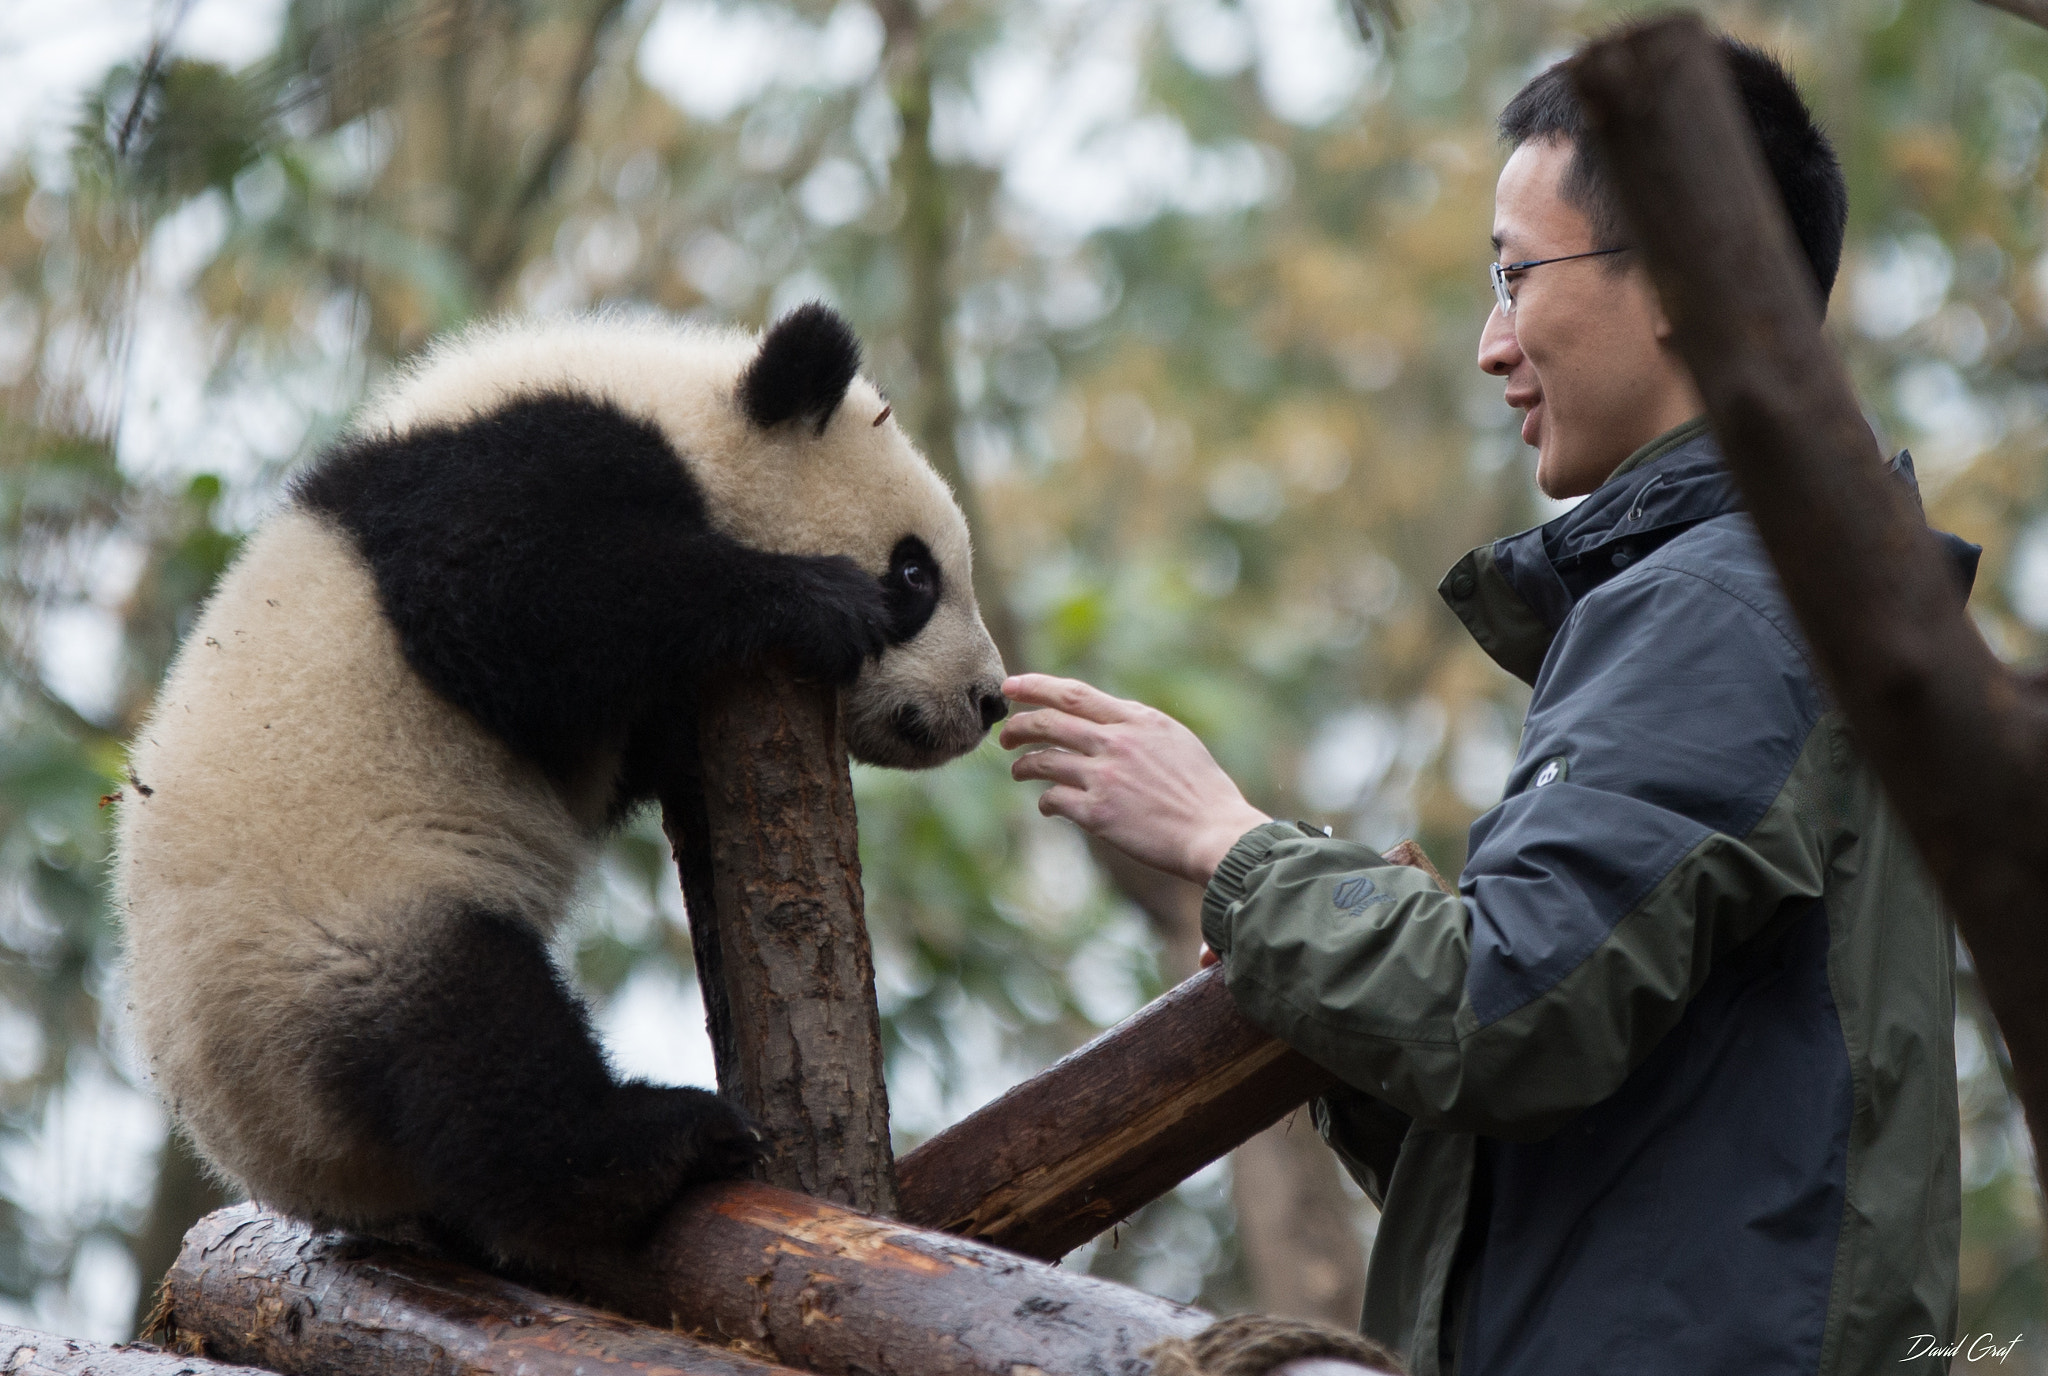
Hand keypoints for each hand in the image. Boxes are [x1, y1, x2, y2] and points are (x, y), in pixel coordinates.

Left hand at [1000, 673, 1270, 885]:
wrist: (1216, 834)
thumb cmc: (1203, 792)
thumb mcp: (1176, 741)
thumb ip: (1138, 727)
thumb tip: (1105, 721)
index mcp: (1138, 720)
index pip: (1075, 694)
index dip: (1037, 686)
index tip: (1012, 686)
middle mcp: (1118, 743)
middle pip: (1049, 723)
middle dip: (1018, 726)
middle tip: (1005, 736)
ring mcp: (1105, 778)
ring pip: (1043, 762)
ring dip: (1023, 766)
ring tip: (1018, 771)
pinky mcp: (1098, 814)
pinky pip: (1053, 800)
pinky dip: (1045, 802)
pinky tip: (1047, 807)